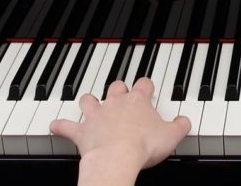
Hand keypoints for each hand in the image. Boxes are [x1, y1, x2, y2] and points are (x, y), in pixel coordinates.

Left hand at [51, 78, 190, 184]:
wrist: (118, 157)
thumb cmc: (143, 145)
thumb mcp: (172, 136)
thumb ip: (180, 126)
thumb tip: (184, 121)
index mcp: (138, 101)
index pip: (144, 84)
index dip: (147, 85)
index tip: (148, 87)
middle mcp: (115, 103)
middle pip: (115, 87)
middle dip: (118, 89)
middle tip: (122, 94)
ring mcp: (96, 115)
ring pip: (89, 99)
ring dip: (89, 101)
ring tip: (90, 102)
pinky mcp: (82, 131)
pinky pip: (66, 125)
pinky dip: (61, 125)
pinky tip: (55, 125)